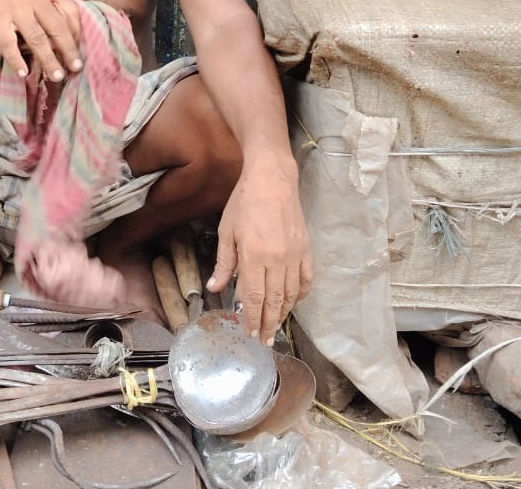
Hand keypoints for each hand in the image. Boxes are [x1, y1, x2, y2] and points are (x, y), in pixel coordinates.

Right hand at [0, 0, 82, 81]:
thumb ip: (46, 3)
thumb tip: (64, 32)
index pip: (70, 10)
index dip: (77, 31)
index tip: (80, 48)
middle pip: (57, 27)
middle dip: (69, 50)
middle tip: (76, 68)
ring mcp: (14, 6)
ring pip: (38, 39)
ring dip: (49, 60)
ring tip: (56, 76)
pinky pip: (10, 45)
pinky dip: (17, 61)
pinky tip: (23, 72)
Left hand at [208, 159, 312, 343]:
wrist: (272, 180)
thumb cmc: (244, 203)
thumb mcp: (226, 232)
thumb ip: (223, 263)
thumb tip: (214, 288)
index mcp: (254, 256)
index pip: (254, 297)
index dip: (252, 318)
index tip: (250, 333)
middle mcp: (277, 260)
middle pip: (274, 301)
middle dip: (268, 324)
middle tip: (264, 340)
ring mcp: (294, 255)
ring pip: (291, 294)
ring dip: (283, 313)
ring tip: (275, 327)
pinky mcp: (306, 249)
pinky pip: (306, 279)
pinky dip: (300, 294)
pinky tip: (293, 302)